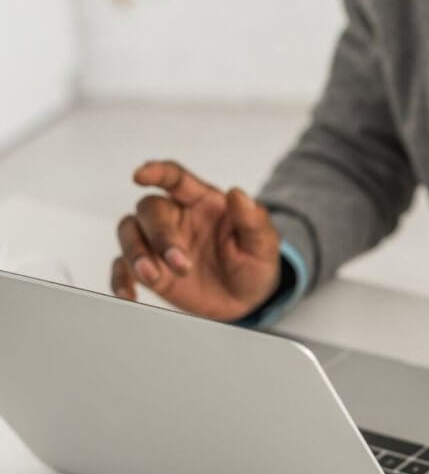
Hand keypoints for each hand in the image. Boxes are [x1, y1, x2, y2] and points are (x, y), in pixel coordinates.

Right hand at [111, 160, 280, 320]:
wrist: (248, 301)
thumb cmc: (254, 264)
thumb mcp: (263, 244)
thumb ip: (252, 220)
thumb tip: (237, 194)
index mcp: (203, 202)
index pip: (176, 178)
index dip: (157, 172)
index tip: (140, 175)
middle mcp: (176, 218)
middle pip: (150, 209)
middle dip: (160, 236)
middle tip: (181, 264)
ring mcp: (158, 244)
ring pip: (129, 232)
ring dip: (135, 253)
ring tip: (153, 277)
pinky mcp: (149, 270)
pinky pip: (123, 268)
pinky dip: (120, 279)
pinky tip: (128, 294)